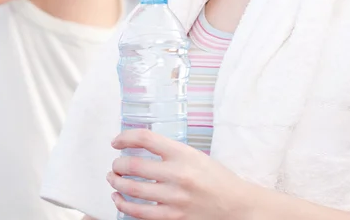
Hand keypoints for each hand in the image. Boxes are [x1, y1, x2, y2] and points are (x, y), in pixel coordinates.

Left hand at [108, 129, 252, 219]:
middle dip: (118, 164)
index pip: (146, 138)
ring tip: (114, 179)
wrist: (235, 204)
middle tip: (115, 164)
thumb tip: (141, 147)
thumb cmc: (216, 178)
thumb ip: (170, 152)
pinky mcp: (172, 218)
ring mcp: (174, 198)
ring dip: (117, 182)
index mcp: (183, 154)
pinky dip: (124, 205)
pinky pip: (139, 213)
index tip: (117, 141)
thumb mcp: (195, 156)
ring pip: (132, 189)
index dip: (126, 137)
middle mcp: (177, 174)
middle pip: (134, 165)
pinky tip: (119, 199)